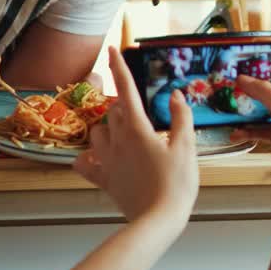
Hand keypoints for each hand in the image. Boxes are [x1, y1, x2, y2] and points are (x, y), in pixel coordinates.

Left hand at [73, 47, 198, 229]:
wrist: (158, 221)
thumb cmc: (176, 184)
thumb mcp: (186, 148)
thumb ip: (180, 118)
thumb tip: (176, 95)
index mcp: (138, 129)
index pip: (126, 90)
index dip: (119, 68)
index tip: (112, 49)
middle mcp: (117, 140)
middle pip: (113, 111)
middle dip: (122, 106)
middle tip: (141, 115)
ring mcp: (106, 160)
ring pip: (97, 133)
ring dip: (107, 129)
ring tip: (123, 135)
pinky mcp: (102, 179)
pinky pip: (84, 163)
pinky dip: (86, 158)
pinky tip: (97, 159)